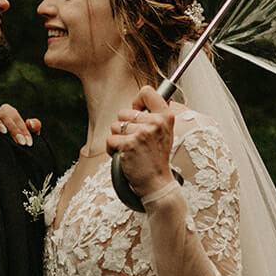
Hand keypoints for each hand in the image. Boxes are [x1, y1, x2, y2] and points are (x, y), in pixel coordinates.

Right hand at [0, 103, 40, 145]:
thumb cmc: (9, 138)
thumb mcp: (24, 133)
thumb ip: (34, 127)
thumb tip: (30, 122)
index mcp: (8, 112)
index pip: (17, 119)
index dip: (24, 131)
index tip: (28, 143)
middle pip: (6, 116)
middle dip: (14, 129)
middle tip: (21, 143)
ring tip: (4, 132)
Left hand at [106, 86, 175, 200]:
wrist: (157, 183)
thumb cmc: (156, 159)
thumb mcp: (165, 132)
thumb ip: (155, 115)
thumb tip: (143, 96)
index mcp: (166, 116)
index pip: (147, 92)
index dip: (137, 102)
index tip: (138, 113)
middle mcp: (155, 122)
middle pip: (124, 112)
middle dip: (124, 127)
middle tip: (137, 142)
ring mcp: (142, 133)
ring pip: (115, 126)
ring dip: (118, 139)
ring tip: (131, 150)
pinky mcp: (128, 144)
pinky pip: (110, 140)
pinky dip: (112, 149)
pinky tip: (124, 156)